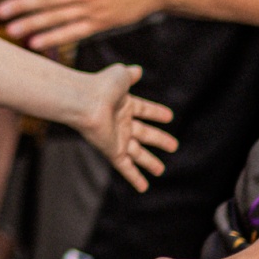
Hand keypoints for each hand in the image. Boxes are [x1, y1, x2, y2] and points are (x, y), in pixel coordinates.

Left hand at [73, 62, 173, 189]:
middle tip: (174, 145)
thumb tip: (137, 70)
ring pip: (137, 153)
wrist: (85, 101)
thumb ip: (130, 74)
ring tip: (161, 170)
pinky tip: (143, 187)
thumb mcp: (121, 76)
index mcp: (123, 104)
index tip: (169, 116)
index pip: (144, 109)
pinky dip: (134, 177)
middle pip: (145, 133)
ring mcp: (117, 137)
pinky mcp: (112, 150)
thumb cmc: (101, 86)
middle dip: (159, 139)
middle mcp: (120, 122)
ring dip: (149, 162)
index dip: (156, 112)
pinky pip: (125, 166)